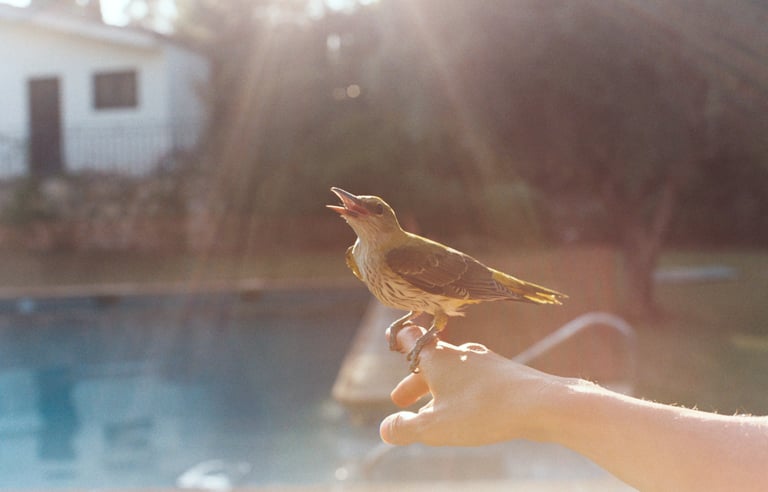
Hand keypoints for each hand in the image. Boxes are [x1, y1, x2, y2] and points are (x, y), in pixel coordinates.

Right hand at [380, 325, 561, 445]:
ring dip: (439, 389)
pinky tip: (470, 410)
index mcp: (437, 359)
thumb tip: (385, 429)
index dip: (400, 339)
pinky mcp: (506, 374)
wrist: (540, 403)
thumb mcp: (435, 427)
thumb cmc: (482, 411)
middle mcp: (460, 354)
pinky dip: (463, 393)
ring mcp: (486, 362)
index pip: (410, 338)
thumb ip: (406, 429)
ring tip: (434, 409)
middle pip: (430, 363)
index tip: (394, 338)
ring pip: (454, 372)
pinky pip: (476, 381)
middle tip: (400, 400)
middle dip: (414, 383)